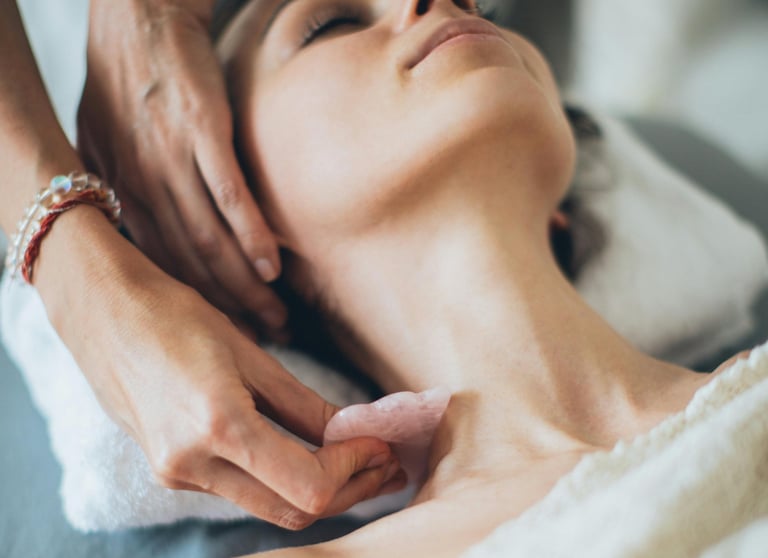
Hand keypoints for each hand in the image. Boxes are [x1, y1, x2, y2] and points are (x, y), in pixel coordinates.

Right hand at [35, 208, 403, 528]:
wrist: (103, 312)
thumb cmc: (176, 315)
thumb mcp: (249, 354)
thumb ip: (302, 404)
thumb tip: (351, 432)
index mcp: (218, 427)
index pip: (309, 483)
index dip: (356, 468)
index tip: (384, 444)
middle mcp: (192, 465)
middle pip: (293, 510)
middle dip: (349, 489)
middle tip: (386, 462)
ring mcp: (175, 475)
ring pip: (268, 507)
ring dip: (319, 490)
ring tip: (358, 460)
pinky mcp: (169, 471)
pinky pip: (240, 491)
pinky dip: (282, 481)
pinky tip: (306, 456)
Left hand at [77, 0, 285, 335]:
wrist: (135, 15)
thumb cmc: (121, 80)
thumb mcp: (99, 143)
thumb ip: (119, 192)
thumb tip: (139, 234)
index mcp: (117, 192)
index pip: (156, 268)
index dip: (193, 308)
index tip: (224, 336)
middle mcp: (140, 185)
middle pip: (187, 266)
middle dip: (227, 310)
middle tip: (265, 338)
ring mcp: (170, 159)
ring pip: (208, 240)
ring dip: (244, 286)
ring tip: (277, 317)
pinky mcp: (201, 130)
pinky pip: (228, 195)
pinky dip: (250, 235)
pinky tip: (271, 266)